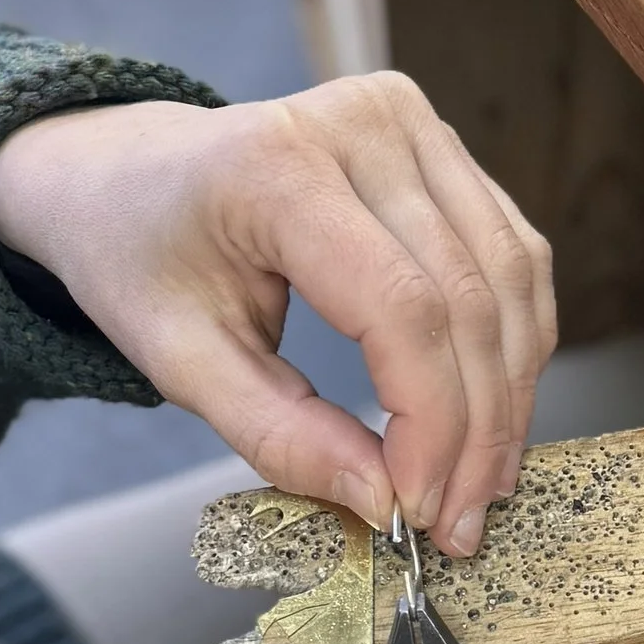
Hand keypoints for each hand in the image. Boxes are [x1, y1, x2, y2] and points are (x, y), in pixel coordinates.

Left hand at [0, 77, 554, 552]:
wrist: (128, 172)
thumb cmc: (143, 258)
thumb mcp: (178, 360)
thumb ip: (277, 433)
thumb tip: (381, 500)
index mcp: (277, 168)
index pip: (401, 307)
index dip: (430, 420)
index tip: (416, 509)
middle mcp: (361, 125)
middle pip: (468, 297)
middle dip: (476, 428)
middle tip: (458, 522)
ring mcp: (410, 120)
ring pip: (509, 276)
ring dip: (511, 392)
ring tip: (483, 483)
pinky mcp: (440, 140)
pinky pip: (512, 251)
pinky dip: (515, 340)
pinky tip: (493, 411)